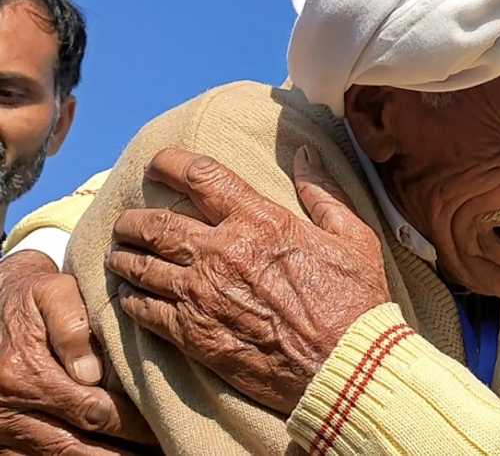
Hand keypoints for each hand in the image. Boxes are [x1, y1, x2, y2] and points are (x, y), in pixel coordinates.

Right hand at [0, 250, 156, 454]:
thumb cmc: (34, 299)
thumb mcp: (53, 294)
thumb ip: (72, 326)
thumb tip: (91, 372)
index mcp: (24, 373)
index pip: (90, 411)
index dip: (130, 424)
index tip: (162, 428)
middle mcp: (8, 409)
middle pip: (74, 446)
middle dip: (121, 454)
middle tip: (161, 450)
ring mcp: (3, 429)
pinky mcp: (2, 439)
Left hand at [107, 145, 389, 413]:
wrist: (345, 365)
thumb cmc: (356, 301)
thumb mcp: (353, 237)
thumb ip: (323, 193)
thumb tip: (305, 154)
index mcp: (260, 222)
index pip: (201, 176)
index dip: (171, 163)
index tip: (159, 164)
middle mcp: (222, 252)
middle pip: (156, 223)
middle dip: (135, 219)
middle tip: (129, 220)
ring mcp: (201, 295)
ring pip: (141, 266)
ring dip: (125, 257)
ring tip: (121, 255)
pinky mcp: (193, 335)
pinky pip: (144, 311)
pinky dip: (131, 300)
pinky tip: (131, 297)